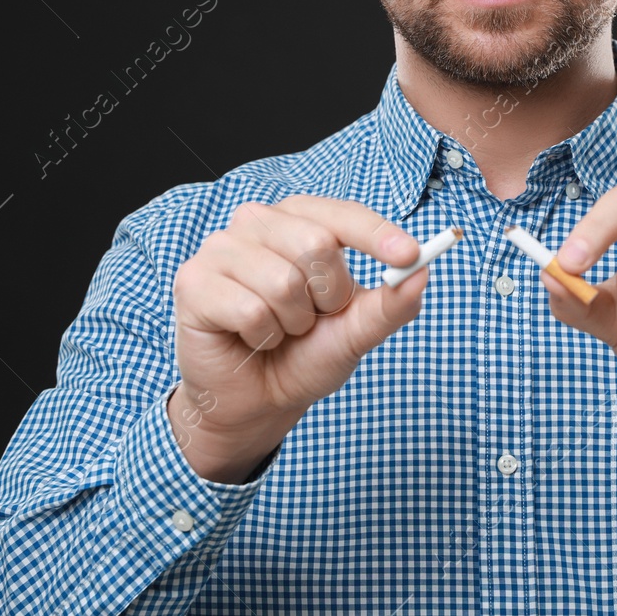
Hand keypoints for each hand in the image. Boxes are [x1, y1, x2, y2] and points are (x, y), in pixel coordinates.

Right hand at [167, 196, 426, 480]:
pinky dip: (262, 337)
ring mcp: (221, 248)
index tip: (410, 254)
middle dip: (327, 297)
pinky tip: (251, 339)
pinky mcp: (193, 281)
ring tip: (280, 331)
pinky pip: (249, 309)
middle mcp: (258, 222)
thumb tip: (423, 272)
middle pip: (315, 245)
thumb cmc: (305, 354)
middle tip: (312, 319)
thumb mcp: (356, 332)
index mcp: (301, 220)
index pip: (343, 215)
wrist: (257, 400)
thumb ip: (390, 304)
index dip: (377, 234)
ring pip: (282, 282)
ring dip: (292, 323)